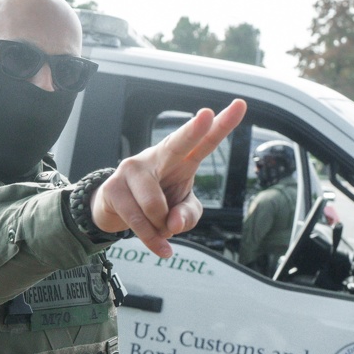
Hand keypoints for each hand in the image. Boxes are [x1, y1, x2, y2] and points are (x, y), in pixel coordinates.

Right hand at [92, 99, 246, 257]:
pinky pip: (138, 220)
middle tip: (207, 115)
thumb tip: (172, 223)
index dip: (222, 125)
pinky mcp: (113, 187)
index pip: (204, 142)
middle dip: (193, 130)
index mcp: (181, 160)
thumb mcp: (181, 212)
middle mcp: (156, 157)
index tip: (239, 105)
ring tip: (161, 229)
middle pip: (178, 143)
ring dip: (161, 228)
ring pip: (155, 207)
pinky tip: (160, 247)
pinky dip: (151, 239)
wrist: (114, 211)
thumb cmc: (155, 204)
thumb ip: (188, 216)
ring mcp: (132, 169)